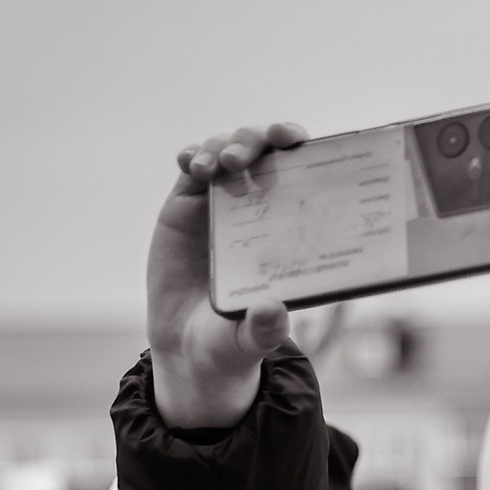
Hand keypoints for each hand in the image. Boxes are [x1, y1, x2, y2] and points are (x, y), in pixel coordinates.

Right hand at [147, 124, 305, 429]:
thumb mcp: (252, 341)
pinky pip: (192, 167)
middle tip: (244, 157)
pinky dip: (192, 155)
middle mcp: (260, 208)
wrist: (188, 349)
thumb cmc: (232, 341)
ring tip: (216, 167)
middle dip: (257, 140)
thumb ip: (265, 329)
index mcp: (288, 230)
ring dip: (223, 146)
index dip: (299, 147)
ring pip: (227, 150)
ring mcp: (223, 203)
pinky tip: (191, 163)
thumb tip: (271, 309)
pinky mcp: (187, 206)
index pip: (302, 174)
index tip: (293, 140)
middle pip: (264, 152)